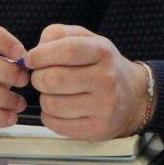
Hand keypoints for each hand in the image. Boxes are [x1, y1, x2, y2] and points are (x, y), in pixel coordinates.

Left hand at [25, 24, 147, 140]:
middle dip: (38, 78)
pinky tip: (59, 108)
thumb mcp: (86, 39)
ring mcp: (104, 107)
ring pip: (52, 104)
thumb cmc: (101, 65)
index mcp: (103, 52)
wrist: (133, 96)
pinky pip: (56, 124)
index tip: (30, 59)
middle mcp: (107, 79)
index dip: (41, 54)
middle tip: (41, 77)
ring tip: (53, 93)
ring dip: (43, 98)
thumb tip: (33, 53)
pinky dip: (49, 116)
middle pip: (54, 79)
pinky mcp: (97, 129)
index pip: (68, 50)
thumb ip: (58, 35)